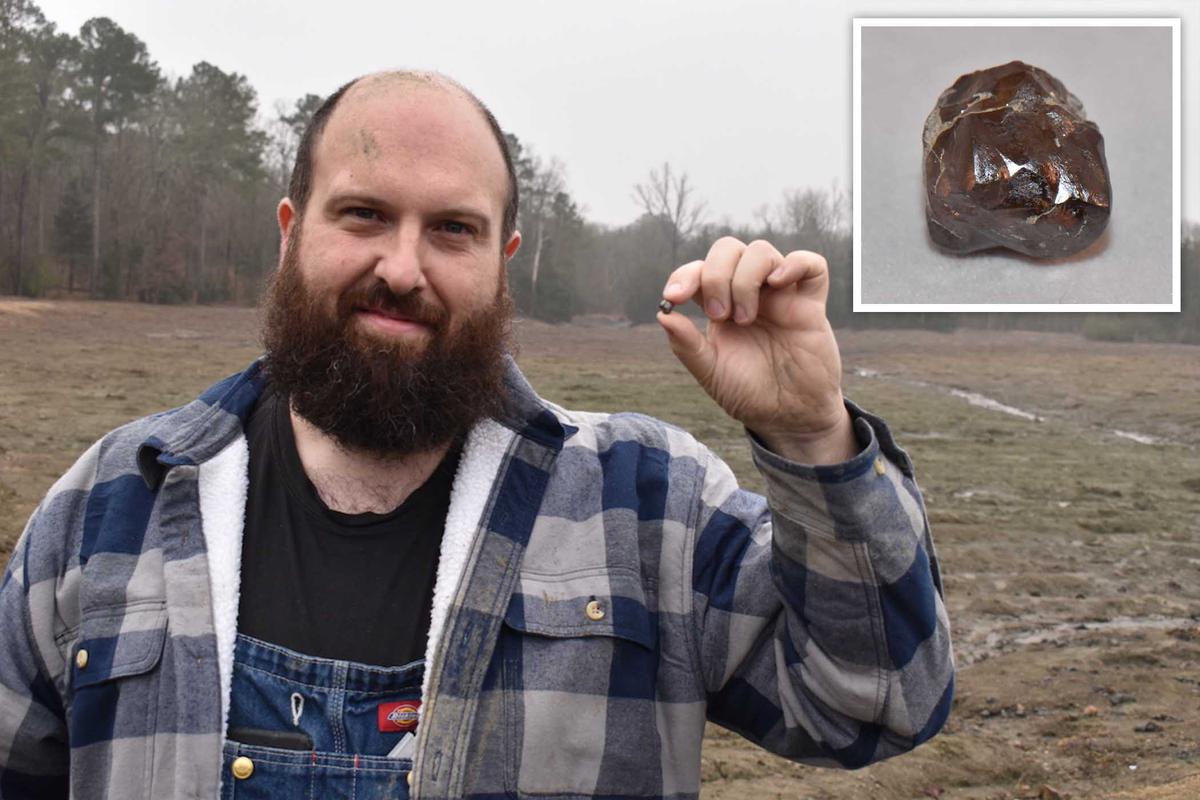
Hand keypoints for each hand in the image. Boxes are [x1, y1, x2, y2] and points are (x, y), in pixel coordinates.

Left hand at [657, 237, 856, 464]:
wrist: (789, 417)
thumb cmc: (750, 393)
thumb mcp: (711, 373)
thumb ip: (687, 345)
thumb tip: (663, 315)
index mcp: (720, 306)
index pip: (699, 271)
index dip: (683, 276)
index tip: (673, 297)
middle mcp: (749, 294)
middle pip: (728, 249)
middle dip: (716, 275)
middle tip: (719, 315)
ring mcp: (780, 296)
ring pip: (761, 251)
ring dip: (746, 278)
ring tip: (746, 318)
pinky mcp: (810, 305)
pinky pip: (811, 265)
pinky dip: (794, 264)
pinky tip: (779, 283)